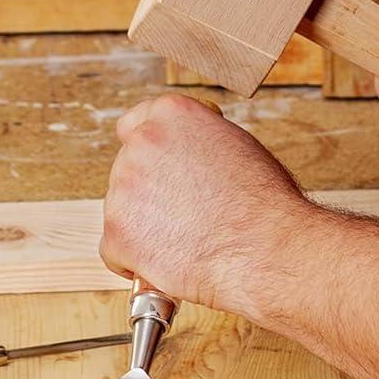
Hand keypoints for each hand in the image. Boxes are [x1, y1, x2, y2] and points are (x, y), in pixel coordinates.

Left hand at [100, 94, 316, 316]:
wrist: (265, 249)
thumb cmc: (263, 205)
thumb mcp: (235, 146)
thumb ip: (197, 144)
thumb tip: (186, 158)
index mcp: (172, 114)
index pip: (134, 126)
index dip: (148, 155)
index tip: (156, 173)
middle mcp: (141, 144)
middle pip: (126, 172)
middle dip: (147, 196)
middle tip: (182, 219)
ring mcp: (123, 190)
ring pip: (121, 212)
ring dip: (143, 229)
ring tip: (184, 242)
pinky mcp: (117, 234)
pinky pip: (114, 251)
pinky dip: (134, 262)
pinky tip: (165, 264)